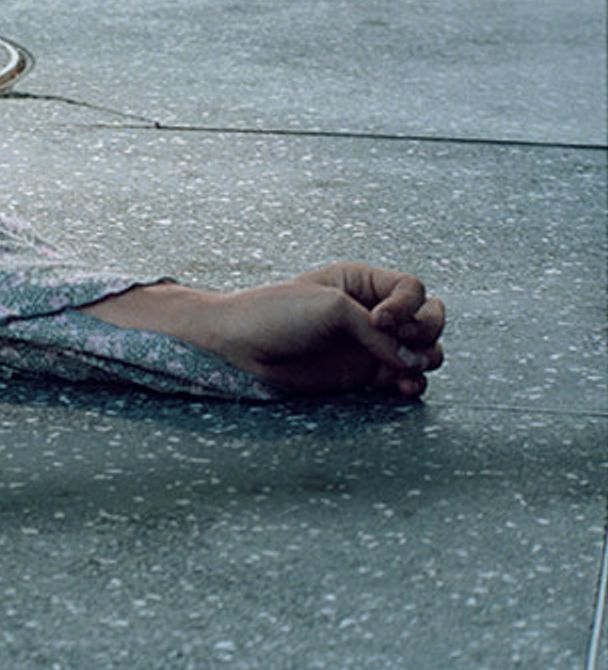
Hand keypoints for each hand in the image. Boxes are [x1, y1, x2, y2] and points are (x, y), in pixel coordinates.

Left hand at [91, 265, 447, 400]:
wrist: (240, 347)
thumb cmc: (277, 314)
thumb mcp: (331, 307)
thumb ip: (381, 334)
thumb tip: (416, 364)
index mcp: (361, 282)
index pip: (413, 290)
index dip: (410, 307)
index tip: (380, 320)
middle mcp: (371, 311)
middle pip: (429, 319)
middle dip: (426, 331)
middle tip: (400, 342)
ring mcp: (370, 343)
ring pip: (425, 350)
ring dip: (426, 359)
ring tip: (406, 372)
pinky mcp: (365, 373)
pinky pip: (407, 378)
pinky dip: (414, 382)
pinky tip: (404, 387)